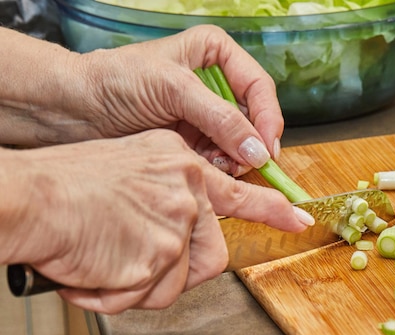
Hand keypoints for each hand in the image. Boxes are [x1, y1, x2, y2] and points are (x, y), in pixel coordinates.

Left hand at [1, 25, 282, 175]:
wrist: (73, 109)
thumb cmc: (116, 81)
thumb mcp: (173, 90)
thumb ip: (220, 119)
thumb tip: (258, 150)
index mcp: (216, 54)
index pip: (258, 87)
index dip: (268, 118)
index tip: (267, 149)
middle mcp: (216, 84)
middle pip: (254, 118)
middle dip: (251, 143)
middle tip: (245, 164)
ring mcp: (205, 114)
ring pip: (241, 142)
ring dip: (234, 158)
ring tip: (218, 165)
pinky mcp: (193, 140)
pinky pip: (221, 157)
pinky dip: (218, 167)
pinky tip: (205, 168)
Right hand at [5, 130, 309, 313]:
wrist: (32, 197)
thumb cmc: (67, 184)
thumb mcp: (131, 166)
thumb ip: (168, 192)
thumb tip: (184, 228)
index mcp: (181, 164)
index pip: (241, 190)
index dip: (274, 209)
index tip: (298, 219)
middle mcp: (187, 190)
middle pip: (211, 254)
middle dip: (180, 269)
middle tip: (141, 262)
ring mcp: (177, 222)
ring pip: (179, 280)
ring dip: (142, 282)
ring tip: (107, 260)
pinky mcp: (161, 255)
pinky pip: (148, 296)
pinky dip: (117, 295)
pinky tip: (94, 272)